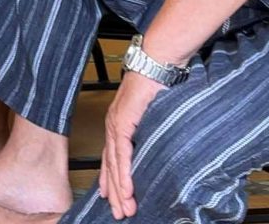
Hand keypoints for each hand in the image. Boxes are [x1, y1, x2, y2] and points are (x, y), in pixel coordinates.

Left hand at [99, 70, 163, 218]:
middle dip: (114, 192)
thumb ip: (150, 128)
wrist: (157, 61)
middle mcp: (113, 124)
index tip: (112, 197)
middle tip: (119, 213)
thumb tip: (157, 142)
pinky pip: (122, 153)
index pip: (112, 157)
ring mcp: (116, 123)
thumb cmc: (158, 81)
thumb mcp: (152, 111)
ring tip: (125, 209)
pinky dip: (124, 174)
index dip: (111, 178)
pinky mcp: (123, 121)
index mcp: (119, 122)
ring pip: (115, 164)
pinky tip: (127, 190)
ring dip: (120, 189)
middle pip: (111, 165)